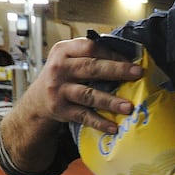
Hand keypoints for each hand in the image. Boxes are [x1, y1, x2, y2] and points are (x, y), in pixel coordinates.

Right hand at [24, 36, 143, 133]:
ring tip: (128, 106)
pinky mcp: (60, 109)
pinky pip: (83, 116)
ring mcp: (58, 90)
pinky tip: (113, 127)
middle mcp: (59, 68)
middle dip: (117, 70)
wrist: (36, 100)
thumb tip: (127, 59)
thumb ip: (89, 55)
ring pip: (88, 94)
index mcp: (64, 51)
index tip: (131, 61)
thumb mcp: (68, 59)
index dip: (112, 54)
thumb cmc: (61, 76)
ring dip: (110, 101)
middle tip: (137, 74)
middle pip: (91, 68)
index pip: (90, 47)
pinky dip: (99, 122)